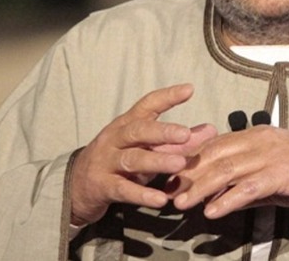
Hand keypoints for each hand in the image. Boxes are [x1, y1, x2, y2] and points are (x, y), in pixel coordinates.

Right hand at [69, 83, 216, 224]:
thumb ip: (178, 141)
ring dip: (157, 161)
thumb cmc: (119, 161)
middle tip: (185, 134)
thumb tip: (211, 130)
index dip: (167, 96)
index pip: (147, 104)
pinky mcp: (102, 185)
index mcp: (127, 124)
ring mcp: (107, 161)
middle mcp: (115, 138)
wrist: (77, 185)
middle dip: (163, 131)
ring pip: (133, 159)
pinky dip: (142, 194)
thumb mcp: (146, 147)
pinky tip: (161, 199)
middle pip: (139, 130)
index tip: (189, 90)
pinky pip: (123, 189)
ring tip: (179, 164)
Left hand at [169, 125, 288, 218]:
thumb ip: (240, 180)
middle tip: (167, 190)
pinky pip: (248, 187)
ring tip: (181, 203)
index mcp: (254, 134)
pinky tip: (212, 212)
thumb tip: (211, 198)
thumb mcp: (267, 173)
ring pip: (226, 170)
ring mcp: (270, 155)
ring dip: (200, 188)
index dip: (189, 160)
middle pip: (214, 155)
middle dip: (188, 174)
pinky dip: (227, 200)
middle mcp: (259, 140)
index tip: (169, 174)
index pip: (213, 144)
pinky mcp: (281, 173)